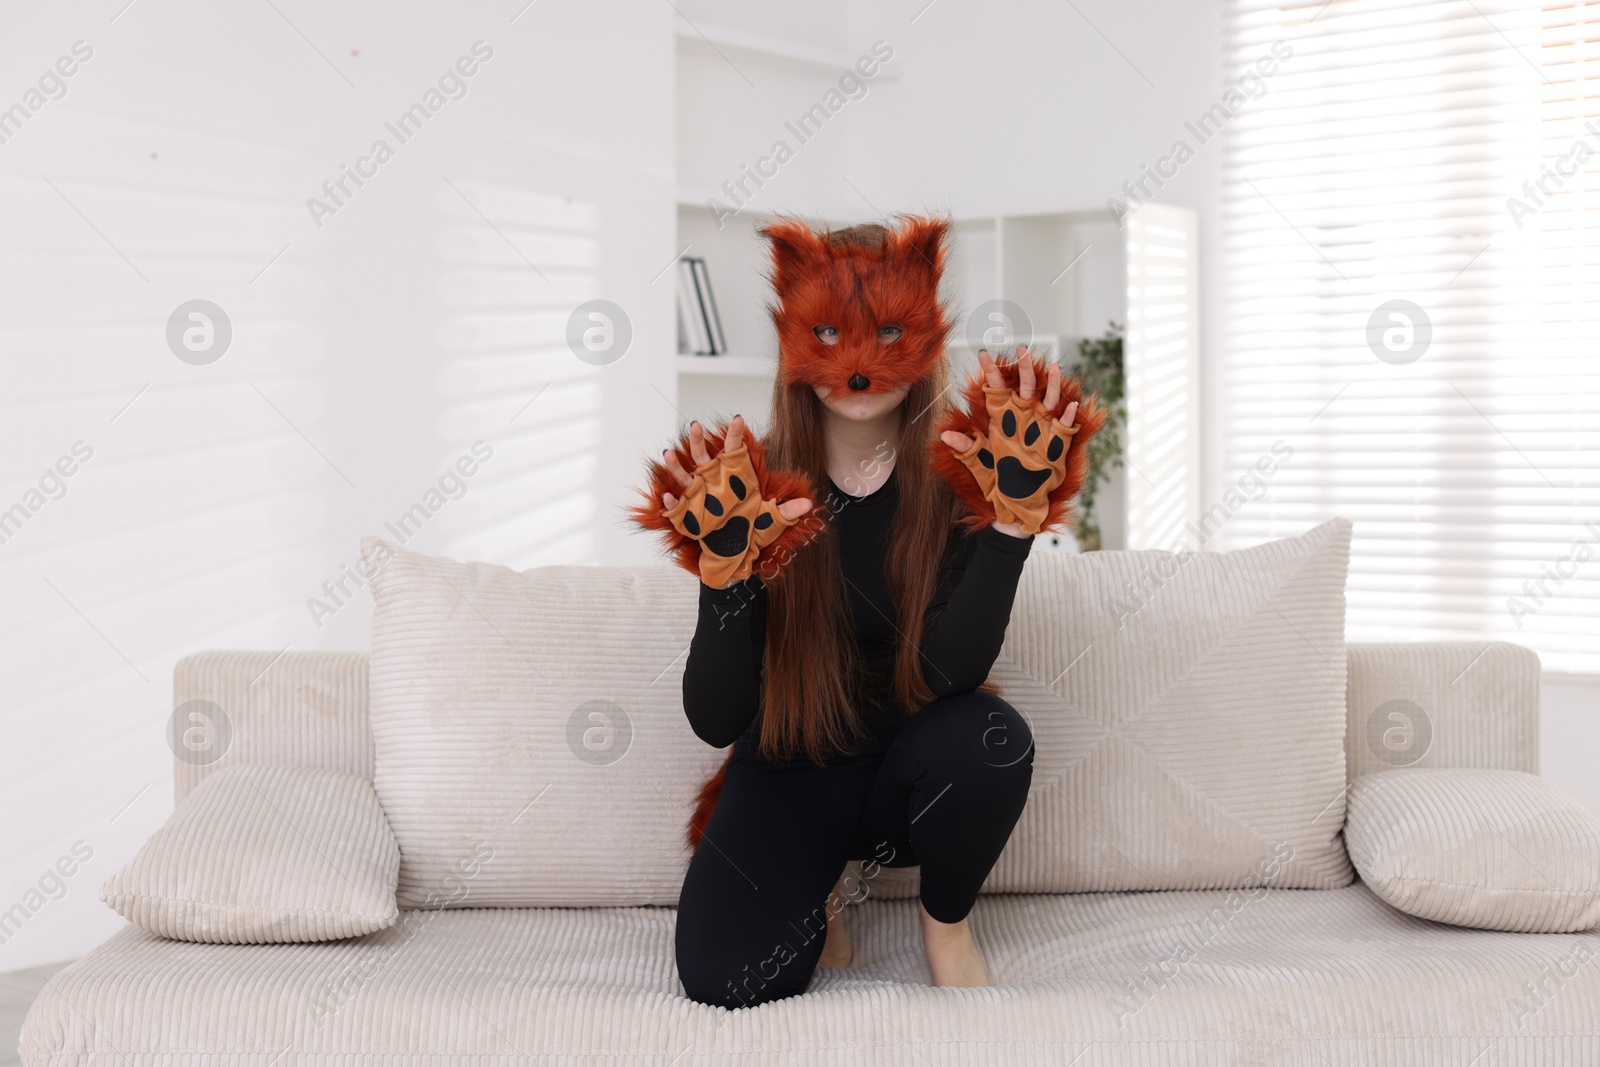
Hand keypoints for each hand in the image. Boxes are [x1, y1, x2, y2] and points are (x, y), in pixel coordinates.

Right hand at [660, 415, 813, 588]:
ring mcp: (698, 494)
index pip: (734, 450)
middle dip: (697, 441)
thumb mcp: (770, 520)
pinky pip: (677, 505)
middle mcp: (713, 480)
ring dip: (675, 464)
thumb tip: (809, 504)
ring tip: (668, 453)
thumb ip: (786, 511)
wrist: (735, 550)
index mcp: (734, 476)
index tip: (738, 419)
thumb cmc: (751, 528)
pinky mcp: (687, 512)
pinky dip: (671, 502)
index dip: (735, 435)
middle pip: (703, 455)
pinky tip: (668, 497)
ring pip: (684, 474)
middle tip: (695, 425)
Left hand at [939, 346, 1080, 535]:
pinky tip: (1072, 406)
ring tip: (1054, 367)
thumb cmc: (998, 478)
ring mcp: (1042, 427)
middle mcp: (1024, 417)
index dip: (991, 371)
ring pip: (1048, 399)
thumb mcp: (979, 462)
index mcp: (1004, 418)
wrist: (1017, 499)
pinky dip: (1069, 416)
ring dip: (1052, 384)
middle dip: (1024, 367)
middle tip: (1021, 347)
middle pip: (1025, 386)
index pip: (996, 388)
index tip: (983, 353)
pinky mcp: (1057, 440)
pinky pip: (1065, 425)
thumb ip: (965, 447)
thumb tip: (944, 436)